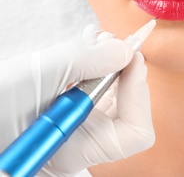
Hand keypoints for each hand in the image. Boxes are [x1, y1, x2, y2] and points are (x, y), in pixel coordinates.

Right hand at [0, 25, 154, 175]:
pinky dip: (97, 63)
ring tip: (94, 41)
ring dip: (113, 63)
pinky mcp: (73, 108)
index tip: (131, 58)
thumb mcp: (38, 78)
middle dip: (126, 71)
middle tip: (112, 43)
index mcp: (79, 149)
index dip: (139, 93)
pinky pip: (100, 86)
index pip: (136, 132)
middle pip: (131, 108)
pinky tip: (87, 45)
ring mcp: (80, 125)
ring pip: (117, 94)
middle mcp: (85, 140)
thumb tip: (125, 51)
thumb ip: (85, 62)